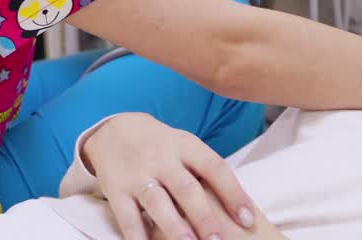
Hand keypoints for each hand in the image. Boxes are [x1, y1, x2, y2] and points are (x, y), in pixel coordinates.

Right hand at [83, 113, 258, 239]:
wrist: (114, 131)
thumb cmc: (161, 146)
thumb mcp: (184, 146)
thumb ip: (205, 171)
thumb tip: (238, 206)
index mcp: (185, 145)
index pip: (214, 167)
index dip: (232, 193)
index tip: (247, 219)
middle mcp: (162, 159)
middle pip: (186, 188)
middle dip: (203, 216)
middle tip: (218, 239)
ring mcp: (137, 175)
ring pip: (158, 202)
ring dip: (174, 226)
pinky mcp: (116, 191)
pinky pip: (127, 218)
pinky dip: (138, 237)